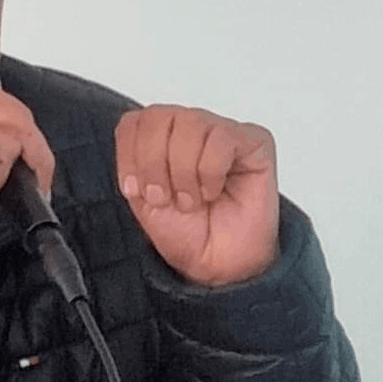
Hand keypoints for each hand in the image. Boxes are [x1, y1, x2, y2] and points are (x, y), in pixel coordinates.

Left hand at [115, 105, 279, 286]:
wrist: (219, 265)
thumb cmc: (186, 232)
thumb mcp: (142, 198)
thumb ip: (134, 160)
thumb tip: (131, 128)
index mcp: (161, 138)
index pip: (134, 121)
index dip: (128, 155)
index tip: (135, 190)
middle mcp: (191, 128)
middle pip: (157, 117)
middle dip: (152, 164)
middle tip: (163, 198)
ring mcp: (222, 131)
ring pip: (190, 123)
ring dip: (183, 171)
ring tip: (191, 200)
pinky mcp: (254, 140)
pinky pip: (222, 138)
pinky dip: (210, 172)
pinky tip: (214, 192)